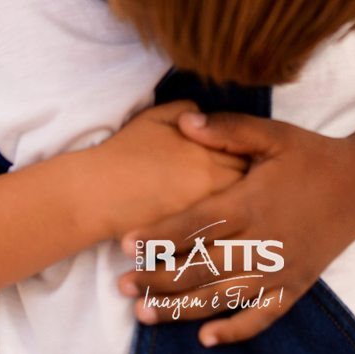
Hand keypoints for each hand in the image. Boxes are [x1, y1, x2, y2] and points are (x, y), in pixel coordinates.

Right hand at [92, 102, 247, 239]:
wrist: (97, 192)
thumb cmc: (126, 151)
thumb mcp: (159, 116)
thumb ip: (192, 112)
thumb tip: (211, 120)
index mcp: (209, 153)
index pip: (251, 156)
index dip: (254, 157)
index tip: (253, 158)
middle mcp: (213, 186)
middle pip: (254, 189)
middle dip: (257, 186)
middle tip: (258, 185)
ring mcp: (205, 217)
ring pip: (244, 217)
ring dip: (247, 212)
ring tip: (245, 208)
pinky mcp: (193, 241)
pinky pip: (223, 237)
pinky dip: (230, 234)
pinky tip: (227, 229)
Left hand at [116, 111, 354, 345]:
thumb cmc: (312, 156)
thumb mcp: (272, 134)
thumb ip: (228, 130)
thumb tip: (184, 122)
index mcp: (253, 202)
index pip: (198, 224)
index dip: (161, 235)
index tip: (126, 243)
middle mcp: (264, 241)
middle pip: (202, 267)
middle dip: (158, 279)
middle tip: (122, 285)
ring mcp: (280, 268)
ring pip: (224, 296)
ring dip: (182, 308)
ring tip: (144, 313)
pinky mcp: (295, 285)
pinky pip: (263, 316)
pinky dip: (235, 330)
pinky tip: (206, 338)